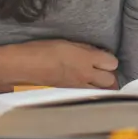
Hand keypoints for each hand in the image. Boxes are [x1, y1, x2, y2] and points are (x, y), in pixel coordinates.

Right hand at [5, 38, 119, 89]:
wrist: (26, 67)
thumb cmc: (42, 50)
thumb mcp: (65, 43)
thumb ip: (83, 48)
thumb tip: (96, 52)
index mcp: (84, 59)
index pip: (111, 62)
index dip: (108, 59)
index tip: (102, 56)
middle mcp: (86, 76)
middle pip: (111, 80)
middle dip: (108, 74)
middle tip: (100, 68)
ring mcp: (80, 88)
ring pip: (103, 91)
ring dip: (102, 85)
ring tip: (96, 79)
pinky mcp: (73, 95)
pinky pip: (91, 95)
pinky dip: (93, 92)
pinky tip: (86, 86)